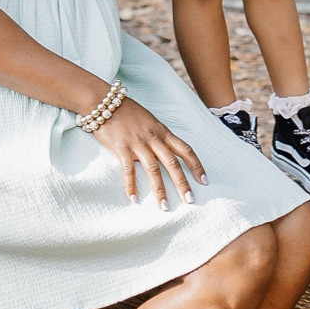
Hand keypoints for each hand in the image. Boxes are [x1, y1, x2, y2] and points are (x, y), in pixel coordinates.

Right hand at [90, 97, 206, 208]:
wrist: (105, 101)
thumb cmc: (127, 112)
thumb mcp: (150, 121)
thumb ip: (159, 136)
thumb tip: (167, 152)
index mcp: (163, 131)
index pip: (185, 150)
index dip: (196, 165)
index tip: (204, 181)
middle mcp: (153, 138)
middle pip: (172, 163)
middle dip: (182, 183)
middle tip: (190, 200)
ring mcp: (138, 143)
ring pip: (153, 169)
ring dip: (160, 190)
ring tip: (165, 207)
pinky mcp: (121, 147)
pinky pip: (128, 169)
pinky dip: (131, 185)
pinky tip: (133, 198)